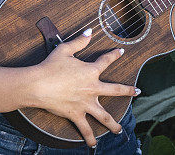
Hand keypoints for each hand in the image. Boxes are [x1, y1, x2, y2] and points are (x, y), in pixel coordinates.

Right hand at [25, 29, 137, 145]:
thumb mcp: (65, 49)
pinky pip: (85, 129)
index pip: (106, 61)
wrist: (37, 85)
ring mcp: (85, 103)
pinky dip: (89, 138)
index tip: (121, 52)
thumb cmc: (50, 66)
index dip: (114, 55)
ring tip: (120, 130)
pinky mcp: (76, 114)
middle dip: (127, 91)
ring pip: (104, 116)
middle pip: (115, 90)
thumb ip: (79, 41)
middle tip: (137, 92)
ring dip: (113, 124)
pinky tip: (93, 145)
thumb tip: (90, 31)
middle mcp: (92, 88)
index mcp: (91, 71)